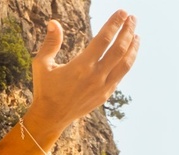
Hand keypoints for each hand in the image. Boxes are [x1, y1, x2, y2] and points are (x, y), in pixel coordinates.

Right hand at [26, 10, 139, 132]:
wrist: (51, 117)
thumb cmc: (45, 88)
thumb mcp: (41, 64)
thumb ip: (50, 43)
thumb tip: (53, 22)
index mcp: (81, 66)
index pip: (104, 40)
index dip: (114, 24)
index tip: (122, 12)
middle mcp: (95, 76)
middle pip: (119, 49)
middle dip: (128, 31)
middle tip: (132, 18)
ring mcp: (103, 87)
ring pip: (125, 63)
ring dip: (133, 47)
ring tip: (137, 34)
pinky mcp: (105, 95)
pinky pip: (121, 75)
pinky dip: (128, 62)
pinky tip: (129, 53)